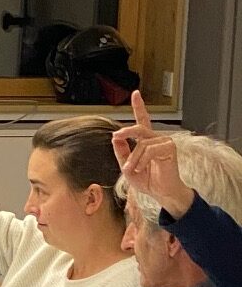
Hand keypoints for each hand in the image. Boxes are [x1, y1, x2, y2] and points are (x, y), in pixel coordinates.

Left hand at [113, 91, 190, 217]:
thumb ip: (121, 152)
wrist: (161, 193)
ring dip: (133, 159)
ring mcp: (164, 141)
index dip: (139, 106)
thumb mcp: (127, 166)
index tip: (135, 94)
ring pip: (141, 143)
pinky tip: (142, 169)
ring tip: (133, 170)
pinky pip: (149, 150)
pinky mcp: (170, 148)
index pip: (142, 120)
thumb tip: (115, 137)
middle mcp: (156, 138)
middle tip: (116, 136)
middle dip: (125, 132)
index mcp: (146, 140)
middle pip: (138, 128)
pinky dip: (142, 161)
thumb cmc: (147, 180)